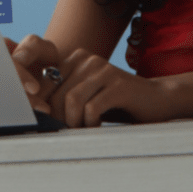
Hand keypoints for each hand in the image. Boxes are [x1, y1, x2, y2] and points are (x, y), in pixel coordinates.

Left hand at [9, 36, 179, 126]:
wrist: (157, 100)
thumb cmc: (117, 103)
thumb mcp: (86, 97)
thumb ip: (64, 99)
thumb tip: (35, 115)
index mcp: (74, 58)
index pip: (43, 81)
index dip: (41, 105)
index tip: (44, 124)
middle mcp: (86, 59)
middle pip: (56, 93)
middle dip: (58, 118)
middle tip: (67, 133)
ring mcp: (103, 69)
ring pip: (71, 100)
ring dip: (74, 122)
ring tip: (82, 131)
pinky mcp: (118, 84)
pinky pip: (92, 108)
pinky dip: (90, 124)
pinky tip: (97, 128)